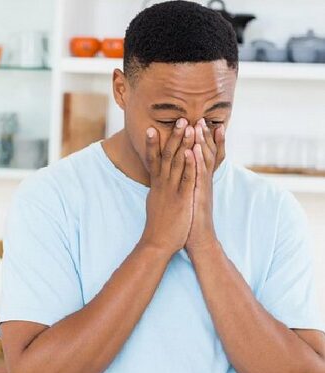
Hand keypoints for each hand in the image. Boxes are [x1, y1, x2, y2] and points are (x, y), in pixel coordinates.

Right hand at [140, 118, 196, 255]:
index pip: (154, 160)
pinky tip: (193, 151)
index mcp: (157, 186)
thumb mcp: (154, 206)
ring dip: (183, 143)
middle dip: (173, 137)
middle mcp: (163, 185)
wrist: (157, 244)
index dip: (154, 144)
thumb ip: (156, 194)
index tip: (154, 129)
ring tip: (188, 126)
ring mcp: (172, 191)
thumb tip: (155, 186)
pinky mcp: (182, 199)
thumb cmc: (158, 228)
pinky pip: (187, 178)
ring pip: (178, 163)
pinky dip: (190, 164)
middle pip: (167, 156)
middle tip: (180, 119)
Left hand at [185, 119, 225, 256]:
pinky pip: (198, 177)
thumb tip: (181, 178)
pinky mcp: (198, 197)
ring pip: (202, 162)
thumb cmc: (190, 222)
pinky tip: (195, 150)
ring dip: (201, 144)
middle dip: (203, 137)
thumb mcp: (187, 200)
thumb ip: (186, 187)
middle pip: (204, 155)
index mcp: (198, 182)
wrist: (198, 241)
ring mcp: (201, 188)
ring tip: (198, 127)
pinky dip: (197, 163)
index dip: (202, 142)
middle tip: (201, 119)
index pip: (202, 157)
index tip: (200, 125)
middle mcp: (201, 183)